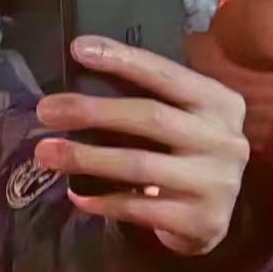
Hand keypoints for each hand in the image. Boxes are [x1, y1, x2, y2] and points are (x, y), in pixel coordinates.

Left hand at [34, 36, 249, 256]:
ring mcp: (217, 183)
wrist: (211, 216)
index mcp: (220, 103)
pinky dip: (103, 201)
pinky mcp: (202, 221)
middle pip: (150, 117)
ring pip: (139, 165)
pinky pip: (140, 208)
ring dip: (85, 158)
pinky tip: (76, 195)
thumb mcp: (179, 118)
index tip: (79, 49)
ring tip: (45, 153)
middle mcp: (226, 140)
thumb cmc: (184, 152)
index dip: (123, 60)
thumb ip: (145, 97)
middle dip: (92, 111)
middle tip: (45, 111)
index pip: (168, 74)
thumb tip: (79, 78)